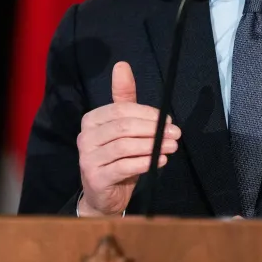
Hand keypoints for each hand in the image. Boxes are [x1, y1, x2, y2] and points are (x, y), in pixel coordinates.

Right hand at [76, 61, 180, 216]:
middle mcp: (85, 137)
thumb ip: (125, 99)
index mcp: (91, 120)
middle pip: (123, 127)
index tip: (169, 119)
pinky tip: (160, 161)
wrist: (104, 195)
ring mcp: (87, 158)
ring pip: (124, 146)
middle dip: (153, 129)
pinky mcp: (95, 178)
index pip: (121, 110)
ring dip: (153, 145)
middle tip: (176, 134)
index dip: (148, 113)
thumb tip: (122, 65)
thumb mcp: (122, 127)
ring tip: (172, 147)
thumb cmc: (116, 157)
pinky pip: (124, 166)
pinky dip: (145, 162)